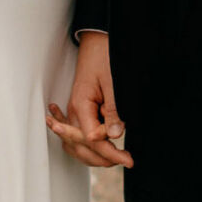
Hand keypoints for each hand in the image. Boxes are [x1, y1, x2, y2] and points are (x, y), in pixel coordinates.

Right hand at [45, 32, 132, 168]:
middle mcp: (74, 111)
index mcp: (80, 105)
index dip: (111, 153)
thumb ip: (113, 111)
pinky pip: (78, 133)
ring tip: (115, 158)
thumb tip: (114, 136)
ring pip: (79, 144)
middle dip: (103, 158)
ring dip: (95, 154)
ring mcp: (75, 110)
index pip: (92, 140)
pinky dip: (86, 144)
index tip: (128, 159)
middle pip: (82, 147)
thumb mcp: (113, 83)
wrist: (97, 41)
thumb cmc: (104, 57)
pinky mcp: (80, 108)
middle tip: (126, 160)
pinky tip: (96, 148)